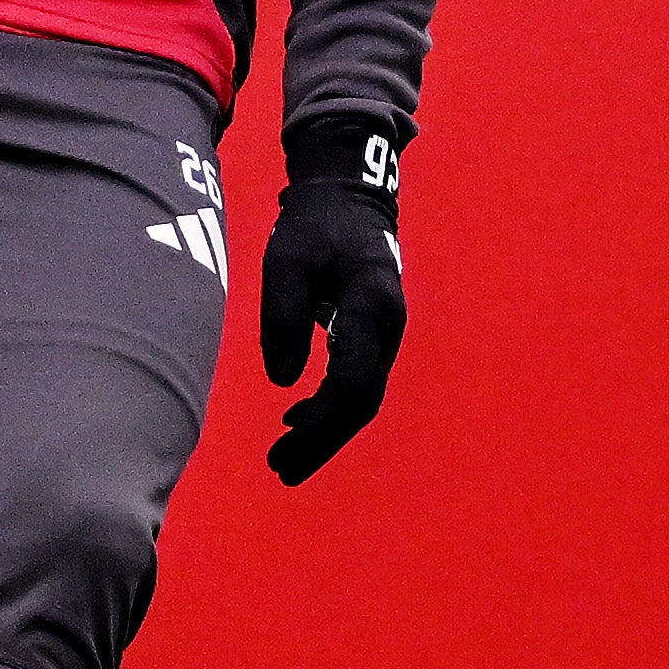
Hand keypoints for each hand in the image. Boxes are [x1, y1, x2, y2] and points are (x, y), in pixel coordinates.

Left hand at [257, 119, 408, 483]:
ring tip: (284, 460)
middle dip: (322, 441)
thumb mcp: (285, 259)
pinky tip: (295, 420)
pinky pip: (356, 382)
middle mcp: (388, 329)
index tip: (284, 446)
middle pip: (361, 402)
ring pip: (360, 398)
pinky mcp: (373, 335)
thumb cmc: (313, 225)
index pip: (352, 384)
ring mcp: (385, 334)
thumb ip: (282, 315)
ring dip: (325, 432)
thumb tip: (283, 380)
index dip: (320, 423)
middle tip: (280, 470)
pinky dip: (328, 408)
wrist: (348, 199)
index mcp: (372, 309)